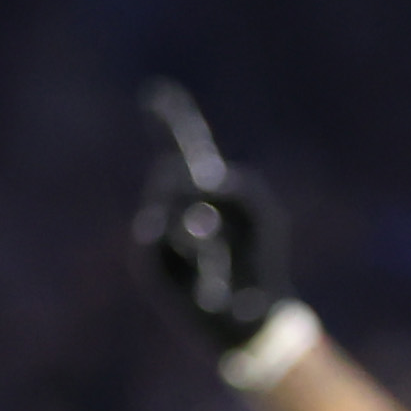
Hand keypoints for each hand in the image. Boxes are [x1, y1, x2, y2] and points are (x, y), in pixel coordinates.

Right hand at [133, 83, 303, 365]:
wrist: (250, 316)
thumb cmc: (259, 263)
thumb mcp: (258, 214)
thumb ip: (237, 188)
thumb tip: (201, 183)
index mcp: (204, 193)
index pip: (181, 149)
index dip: (173, 122)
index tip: (156, 94)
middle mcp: (177, 209)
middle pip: (172, 175)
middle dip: (192, 187)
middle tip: (215, 216)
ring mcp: (160, 234)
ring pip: (164, 201)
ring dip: (194, 220)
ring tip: (211, 240)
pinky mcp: (151, 262)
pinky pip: (157, 230)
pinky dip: (183, 241)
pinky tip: (199, 256)